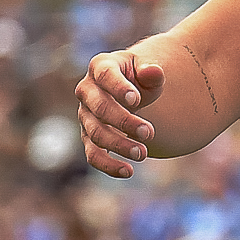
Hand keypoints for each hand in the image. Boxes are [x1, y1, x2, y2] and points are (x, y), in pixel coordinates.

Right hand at [74, 50, 163, 177]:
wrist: (129, 94)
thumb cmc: (138, 80)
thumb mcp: (147, 72)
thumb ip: (151, 73)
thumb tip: (154, 71)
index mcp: (100, 66)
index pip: (106, 76)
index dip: (119, 88)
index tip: (136, 100)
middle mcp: (87, 91)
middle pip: (100, 108)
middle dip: (124, 122)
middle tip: (149, 133)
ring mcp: (85, 116)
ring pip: (97, 134)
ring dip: (120, 145)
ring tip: (143, 154)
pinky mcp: (88, 138)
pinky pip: (93, 155)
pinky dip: (109, 165)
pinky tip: (129, 172)